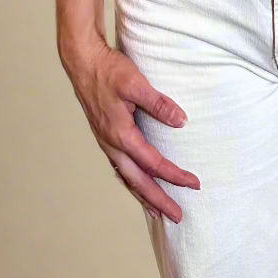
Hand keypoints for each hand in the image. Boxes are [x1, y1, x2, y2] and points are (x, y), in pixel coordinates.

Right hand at [63, 37, 199, 222]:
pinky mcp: (104, 134)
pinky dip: (131, 180)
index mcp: (121, 134)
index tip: (194, 184)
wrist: (82, 60)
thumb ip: (159, 104)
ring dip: (143, 194)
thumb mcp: (136, 83)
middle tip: (177, 216)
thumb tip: (181, 122)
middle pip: (138, 181)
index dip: (175, 176)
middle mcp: (112, 143)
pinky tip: (137, 182)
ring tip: (157, 210)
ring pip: (126, 176)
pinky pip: (119, 166)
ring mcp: (106, 141)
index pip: (154, 164)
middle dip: (158, 200)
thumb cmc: (109, 70)